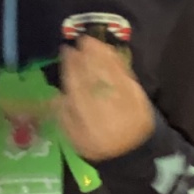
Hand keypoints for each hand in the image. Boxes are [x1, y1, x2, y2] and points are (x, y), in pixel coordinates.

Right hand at [57, 36, 154, 162]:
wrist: (132, 152)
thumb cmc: (98, 145)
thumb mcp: (75, 138)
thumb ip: (65, 117)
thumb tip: (56, 96)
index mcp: (87, 116)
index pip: (77, 85)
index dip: (71, 66)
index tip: (66, 51)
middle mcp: (105, 104)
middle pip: (94, 75)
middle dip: (85, 56)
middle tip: (78, 42)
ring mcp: (123, 98)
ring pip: (109, 71)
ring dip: (99, 54)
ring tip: (90, 41)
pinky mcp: (137, 94)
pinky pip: (124, 73)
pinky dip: (115, 60)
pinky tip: (108, 50)